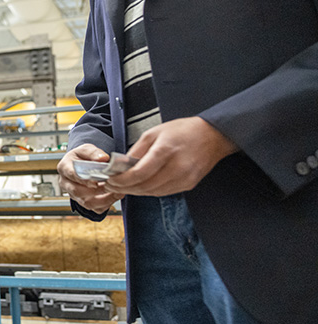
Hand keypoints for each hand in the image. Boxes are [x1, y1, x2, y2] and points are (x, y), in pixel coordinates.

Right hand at [57, 144, 123, 213]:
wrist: (82, 165)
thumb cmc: (83, 157)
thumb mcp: (86, 149)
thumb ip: (93, 152)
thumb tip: (103, 158)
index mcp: (64, 168)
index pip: (71, 175)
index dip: (84, 179)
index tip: (96, 181)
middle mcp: (66, 183)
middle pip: (77, 191)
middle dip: (96, 190)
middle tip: (110, 186)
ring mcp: (74, 195)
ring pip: (87, 203)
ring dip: (103, 199)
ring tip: (117, 192)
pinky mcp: (84, 203)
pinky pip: (95, 209)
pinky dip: (107, 204)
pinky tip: (115, 195)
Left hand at [104, 117, 237, 196]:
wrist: (212, 136)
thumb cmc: (183, 131)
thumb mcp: (154, 133)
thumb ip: (136, 150)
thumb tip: (121, 165)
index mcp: (165, 151)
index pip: (139, 173)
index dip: (122, 180)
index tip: (111, 180)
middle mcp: (176, 167)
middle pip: (145, 186)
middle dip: (125, 188)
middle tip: (111, 186)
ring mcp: (185, 178)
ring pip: (154, 192)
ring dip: (136, 192)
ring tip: (123, 187)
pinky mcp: (189, 185)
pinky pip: (164, 192)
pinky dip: (150, 191)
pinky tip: (140, 186)